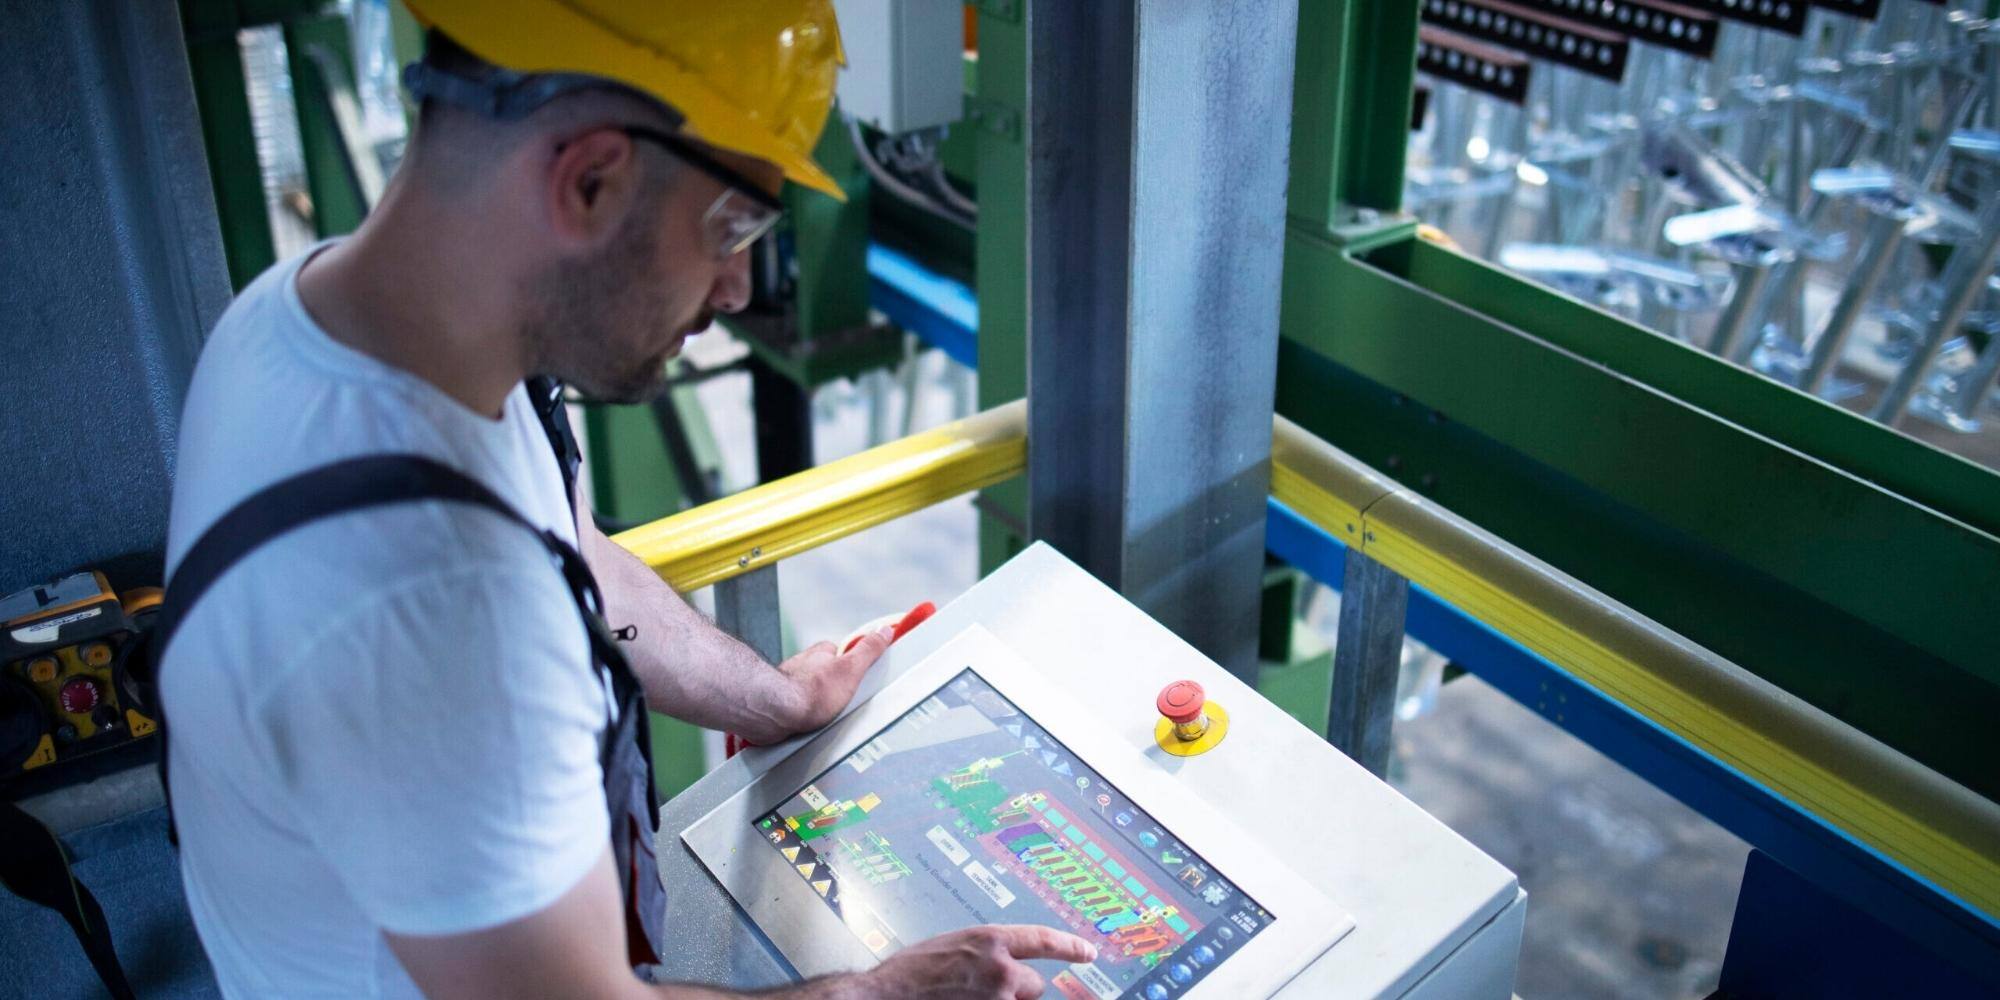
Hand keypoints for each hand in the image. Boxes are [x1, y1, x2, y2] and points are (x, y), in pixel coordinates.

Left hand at [763, 626, 894, 740]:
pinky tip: (807, 724)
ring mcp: (787, 684)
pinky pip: (792, 708)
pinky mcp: (777, 704)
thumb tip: (883, 632)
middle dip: (830, 685)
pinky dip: (799, 714)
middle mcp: (802, 665)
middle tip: (842, 701)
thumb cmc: (809, 692)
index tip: (856, 675)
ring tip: (825, 716)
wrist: (776, 712)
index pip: (839, 652)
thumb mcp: (851, 668)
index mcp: (820, 653)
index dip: (850, 664)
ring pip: (806, 690)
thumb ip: (868, 649)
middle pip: (822, 671)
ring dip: (813, 700)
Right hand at [858, 925, 1098, 999]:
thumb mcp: (950, 947)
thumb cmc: (907, 975)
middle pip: (1034, 985)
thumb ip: (982, 952)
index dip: (1070, 946)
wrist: (882, 997)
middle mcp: (1000, 970)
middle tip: (983, 992)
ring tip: (966, 998)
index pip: (1043, 940)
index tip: (1088, 952)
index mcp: (989, 941)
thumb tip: (1002, 963)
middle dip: (1017, 990)